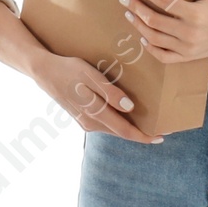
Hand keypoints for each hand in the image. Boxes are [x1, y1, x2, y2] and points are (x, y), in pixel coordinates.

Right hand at [30, 52, 160, 142]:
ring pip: (114, 129)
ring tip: (150, 123)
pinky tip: (129, 116)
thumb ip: (109, 92)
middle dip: (143, 133)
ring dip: (132, 128)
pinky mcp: (83, 117)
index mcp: (95, 114)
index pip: (125, 131)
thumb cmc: (69, 70)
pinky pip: (107, 124)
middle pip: (122, 133)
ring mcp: (86, 122)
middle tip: (164, 129)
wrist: (43, 71)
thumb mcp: (90, 76)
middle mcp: (91, 123)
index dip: (145, 136)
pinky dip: (120, 123)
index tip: (162, 136)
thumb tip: (128, 107)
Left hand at [121, 0, 207, 64]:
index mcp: (195, 15)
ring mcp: (186, 47)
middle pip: (154, 20)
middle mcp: (189, 33)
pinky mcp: (186, 57)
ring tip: (130, 15)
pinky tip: (142, 37)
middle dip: (136, 8)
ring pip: (154, 38)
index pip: (164, 2)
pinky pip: (162, 56)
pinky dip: (150, 47)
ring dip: (138, 25)